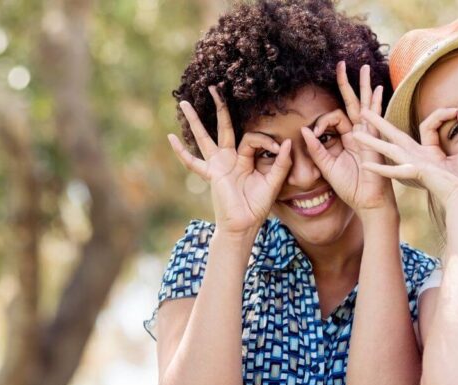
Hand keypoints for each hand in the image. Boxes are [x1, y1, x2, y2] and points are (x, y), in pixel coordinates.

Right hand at [168, 86, 290, 234]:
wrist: (244, 225)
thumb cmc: (257, 206)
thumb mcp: (273, 182)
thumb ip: (281, 163)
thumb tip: (288, 142)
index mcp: (245, 158)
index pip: (252, 137)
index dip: (266, 140)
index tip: (278, 149)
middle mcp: (230, 158)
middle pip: (224, 127)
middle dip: (220, 107)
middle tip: (216, 87)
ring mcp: (218, 165)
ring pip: (205, 138)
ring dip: (195, 120)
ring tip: (184, 103)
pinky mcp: (211, 175)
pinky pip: (193, 162)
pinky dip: (181, 152)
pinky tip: (170, 138)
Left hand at [301, 63, 395, 213]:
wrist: (368, 202)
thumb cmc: (351, 188)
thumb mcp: (327, 168)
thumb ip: (316, 150)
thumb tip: (304, 130)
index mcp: (348, 139)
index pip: (336, 117)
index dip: (322, 121)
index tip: (314, 131)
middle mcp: (360, 134)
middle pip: (353, 104)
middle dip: (348, 84)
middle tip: (343, 64)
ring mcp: (370, 136)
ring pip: (366, 106)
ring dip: (365, 87)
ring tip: (364, 69)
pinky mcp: (376, 143)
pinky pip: (376, 121)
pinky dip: (376, 106)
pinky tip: (378, 90)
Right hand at [353, 101, 457, 226]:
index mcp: (431, 154)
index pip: (427, 125)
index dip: (441, 114)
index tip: (457, 109)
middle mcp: (419, 159)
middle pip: (396, 137)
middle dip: (380, 124)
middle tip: (364, 112)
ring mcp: (415, 167)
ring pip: (390, 149)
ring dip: (372, 141)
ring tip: (355, 133)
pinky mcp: (417, 173)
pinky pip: (396, 169)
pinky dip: (381, 167)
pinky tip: (365, 165)